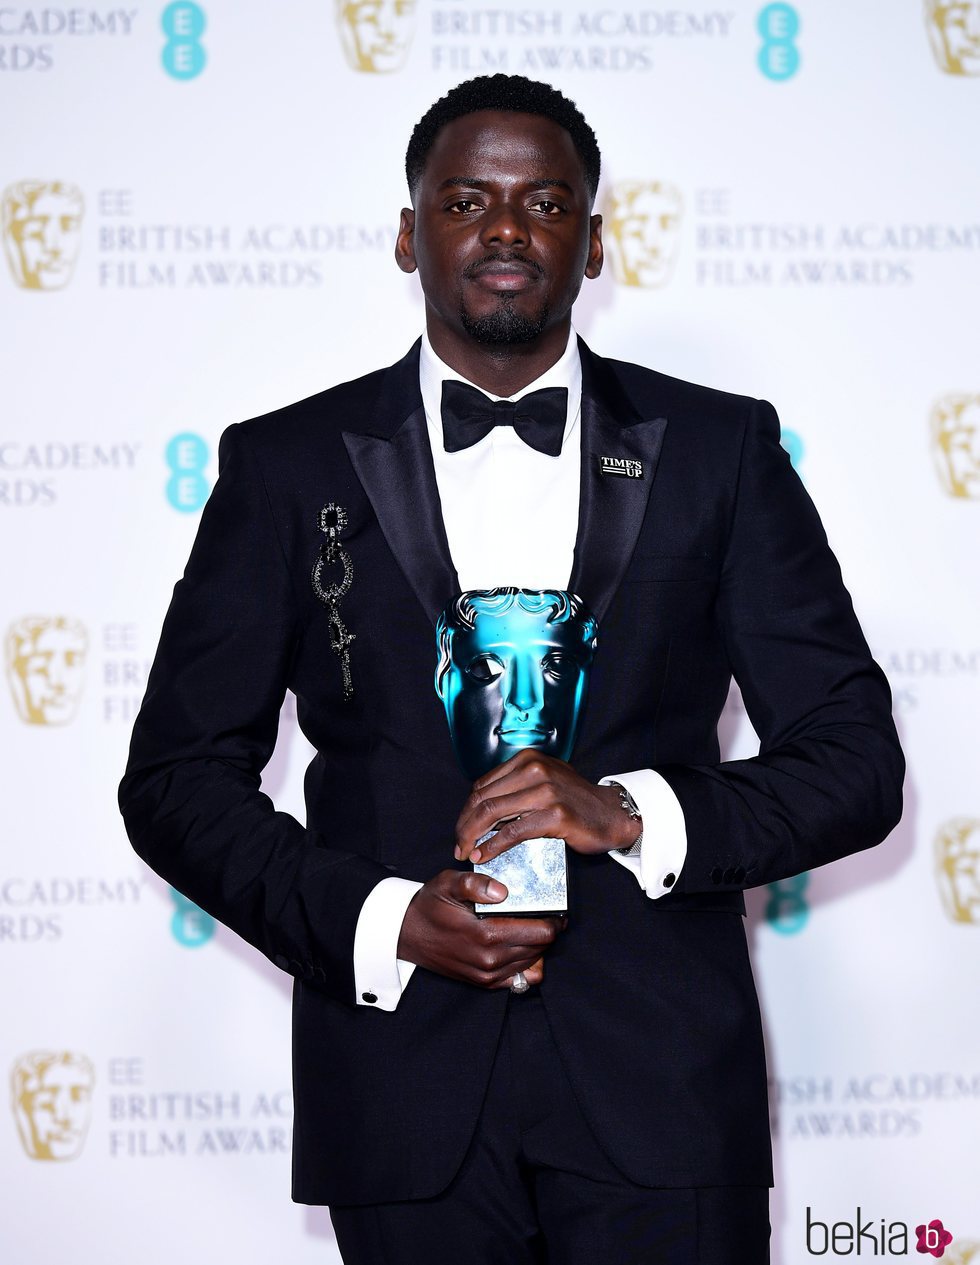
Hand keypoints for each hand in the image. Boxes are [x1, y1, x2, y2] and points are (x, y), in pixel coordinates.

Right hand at [396, 869, 563, 988]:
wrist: (407, 934)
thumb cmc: (430, 906)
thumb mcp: (448, 883)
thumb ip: (475, 883)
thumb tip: (501, 890)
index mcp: (485, 935)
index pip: (540, 933)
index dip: (554, 919)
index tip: (554, 907)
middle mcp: (489, 960)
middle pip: (541, 948)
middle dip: (548, 930)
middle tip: (545, 913)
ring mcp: (487, 975)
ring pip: (534, 963)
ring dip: (538, 946)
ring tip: (532, 926)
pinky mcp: (484, 983)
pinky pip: (521, 980)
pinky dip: (528, 964)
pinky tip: (520, 946)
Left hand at [454, 751, 639, 865]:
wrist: (612, 813)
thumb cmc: (576, 801)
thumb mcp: (544, 781)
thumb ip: (515, 788)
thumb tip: (480, 810)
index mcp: (528, 760)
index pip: (482, 785)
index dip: (466, 810)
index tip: (461, 829)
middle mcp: (534, 770)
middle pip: (483, 798)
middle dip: (464, 825)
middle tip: (458, 845)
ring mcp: (545, 791)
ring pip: (493, 813)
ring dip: (473, 836)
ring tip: (466, 852)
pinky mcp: (554, 815)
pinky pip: (513, 832)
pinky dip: (493, 845)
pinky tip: (484, 854)